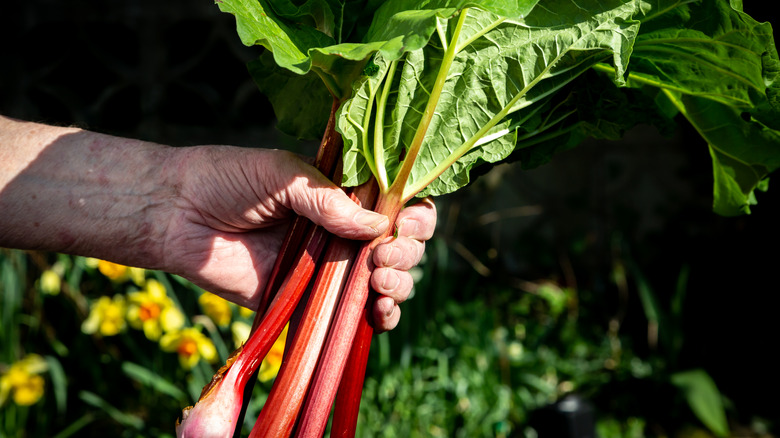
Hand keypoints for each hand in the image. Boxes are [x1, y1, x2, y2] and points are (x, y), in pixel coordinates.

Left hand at [161, 146, 435, 331]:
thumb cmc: (227, 180)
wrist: (177, 216)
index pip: (399, 205)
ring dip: (399, 283)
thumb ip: (328, 200)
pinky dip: (379, 318)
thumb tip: (379, 225)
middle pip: (402, 246)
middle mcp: (344, 231)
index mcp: (344, 194)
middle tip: (382, 253)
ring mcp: (331, 268)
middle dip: (406, 251)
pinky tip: (379, 314)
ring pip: (389, 282)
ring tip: (379, 278)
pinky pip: (357, 316)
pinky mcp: (311, 301)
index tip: (404, 222)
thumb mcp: (282, 175)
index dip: (414, 215)